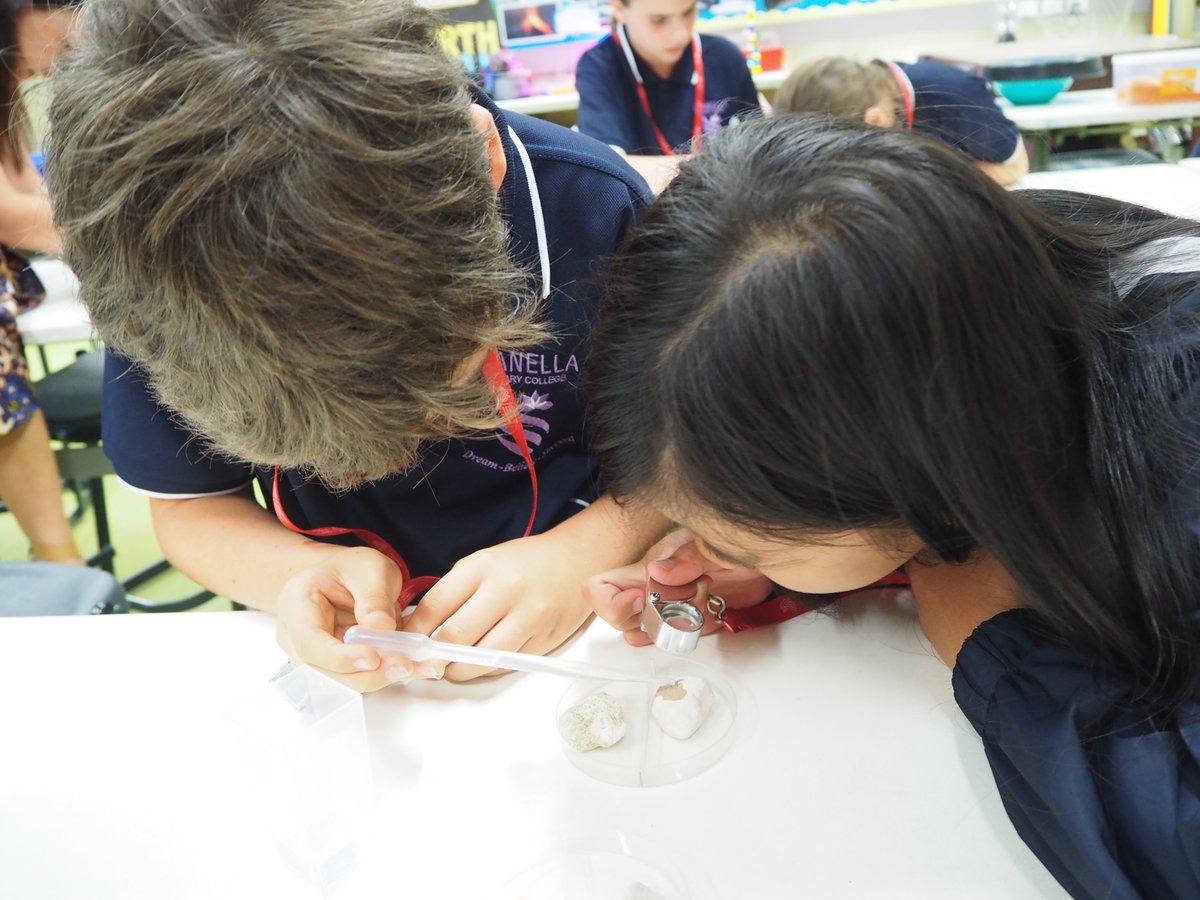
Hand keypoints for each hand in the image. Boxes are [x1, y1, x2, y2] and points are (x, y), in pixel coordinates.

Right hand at [274, 544, 440, 691]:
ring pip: (342, 681)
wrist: (345, 578)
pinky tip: (411, 666)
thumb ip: (374, 595)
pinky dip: (384, 675)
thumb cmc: (351, 569)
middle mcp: (296, 637)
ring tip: (416, 666)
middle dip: (367, 674)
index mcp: (297, 605)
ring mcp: (314, 656)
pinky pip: (357, 678)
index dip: (340, 657)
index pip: (310, 642)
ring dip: (379, 678)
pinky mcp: (335, 668)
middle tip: (405, 665)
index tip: (373, 658)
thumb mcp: (369, 568)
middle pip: (324, 671)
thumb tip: (382, 626)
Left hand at [400, 531, 595, 681]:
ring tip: (452, 665)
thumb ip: (454, 592)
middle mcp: (505, 591)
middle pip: (454, 637)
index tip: (407, 641)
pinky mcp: (544, 641)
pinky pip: (505, 665)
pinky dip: (487, 668)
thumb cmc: (526, 563)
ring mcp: (528, 618)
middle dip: (434, 655)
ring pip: (479, 659)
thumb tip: (421, 627)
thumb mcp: (484, 563)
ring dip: (458, 669)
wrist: (577, 560)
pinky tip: (482, 660)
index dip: (415, 630)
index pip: (435, 606)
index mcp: (483, 568)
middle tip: (427, 660)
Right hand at [584, 529, 772, 645]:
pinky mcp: (689, 616)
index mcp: (652, 563)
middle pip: (618, 616)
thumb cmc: (745, 541)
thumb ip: (688, 558)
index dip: (613, 603)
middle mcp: (654, 583)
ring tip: (697, 614)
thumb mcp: (719, 545)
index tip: (643, 603)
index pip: (601, 586)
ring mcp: (669, 602)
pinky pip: (672, 637)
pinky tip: (708, 620)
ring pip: (642, 631)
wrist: (773, 554)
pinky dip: (687, 637)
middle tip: (678, 609)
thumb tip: (654, 571)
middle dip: (644, 622)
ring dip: (666, 633)